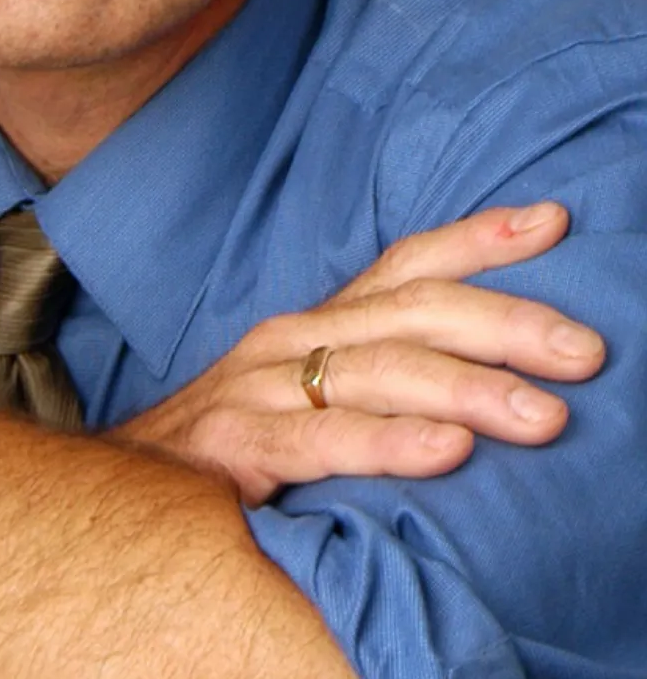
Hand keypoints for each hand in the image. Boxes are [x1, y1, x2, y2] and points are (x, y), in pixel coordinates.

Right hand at [113, 202, 604, 505]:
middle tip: (584, 349)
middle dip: (502, 323)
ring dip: (465, 387)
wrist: (121, 486)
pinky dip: (389, 442)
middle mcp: (291, 338)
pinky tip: (446, 451)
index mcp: (317, 323)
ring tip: (540, 413)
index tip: (551, 220)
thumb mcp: (310, 395)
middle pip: (409, 313)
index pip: (406, 266)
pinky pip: (322, 442)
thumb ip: (379, 379)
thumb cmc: (235, 441)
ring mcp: (260, 385)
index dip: (477, 240)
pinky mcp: (235, 444)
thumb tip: (489, 383)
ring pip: (376, 371)